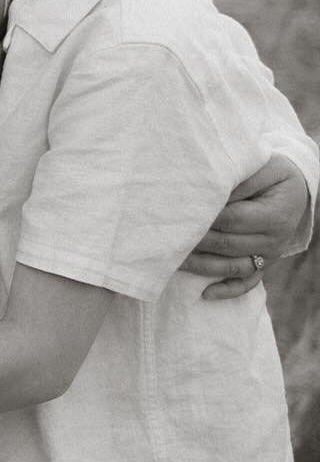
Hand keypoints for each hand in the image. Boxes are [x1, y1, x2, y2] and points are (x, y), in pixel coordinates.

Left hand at [183, 156, 310, 301]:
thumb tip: (207, 191)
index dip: (203, 218)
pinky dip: (227, 290)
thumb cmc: (273, 173)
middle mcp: (274, 240)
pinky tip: (204, 294)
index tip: (176, 215)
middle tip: (164, 238)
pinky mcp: (265, 264)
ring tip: (172, 261)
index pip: (231, 219)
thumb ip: (238, 180)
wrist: (297, 190)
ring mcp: (270, 256)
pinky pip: (247, 283)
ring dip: (201, 266)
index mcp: (274, 216)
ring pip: (232, 267)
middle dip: (194, 242)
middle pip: (227, 244)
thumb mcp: (263, 167)